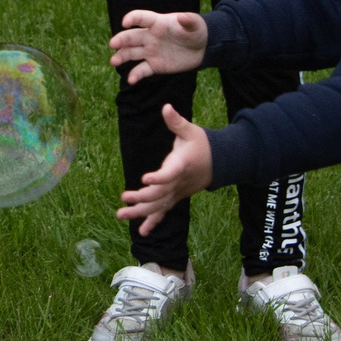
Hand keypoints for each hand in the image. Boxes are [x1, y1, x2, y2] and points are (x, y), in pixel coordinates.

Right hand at [110, 9, 208, 83]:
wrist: (203, 48)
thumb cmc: (196, 31)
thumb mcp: (195, 24)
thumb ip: (188, 21)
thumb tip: (182, 17)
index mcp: (157, 23)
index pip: (141, 18)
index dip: (132, 18)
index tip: (125, 23)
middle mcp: (150, 36)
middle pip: (131, 37)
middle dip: (121, 40)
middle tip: (113, 44)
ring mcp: (150, 51)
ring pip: (132, 53)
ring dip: (121, 56)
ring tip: (114, 61)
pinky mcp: (155, 65)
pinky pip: (142, 70)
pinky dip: (135, 75)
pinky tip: (131, 80)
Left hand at [115, 103, 214, 234]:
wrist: (219, 162)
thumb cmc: (201, 144)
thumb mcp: (190, 130)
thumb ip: (176, 122)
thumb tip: (166, 107)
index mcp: (180, 165)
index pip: (169, 174)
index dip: (158, 178)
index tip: (144, 178)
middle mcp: (178, 183)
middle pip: (159, 194)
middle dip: (141, 198)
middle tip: (123, 198)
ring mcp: (177, 192)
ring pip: (158, 206)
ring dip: (140, 212)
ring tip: (120, 215)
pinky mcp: (176, 197)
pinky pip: (163, 212)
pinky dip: (153, 222)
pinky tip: (142, 232)